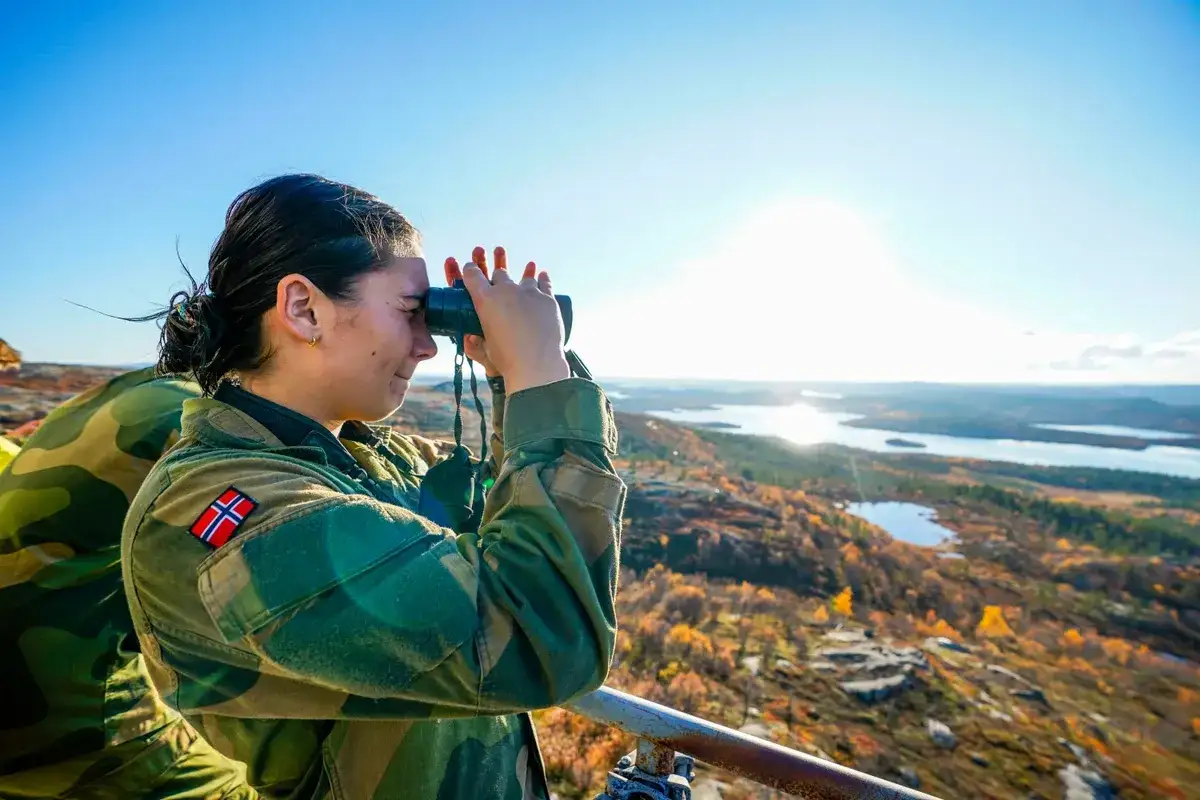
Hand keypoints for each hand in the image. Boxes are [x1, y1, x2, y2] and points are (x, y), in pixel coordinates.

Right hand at [458, 250, 568, 393]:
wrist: (536, 364)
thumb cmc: (508, 360)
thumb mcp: (486, 349)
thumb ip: (476, 342)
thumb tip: (470, 338)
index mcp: (485, 300)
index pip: (473, 275)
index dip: (470, 269)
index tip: (471, 268)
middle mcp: (506, 291)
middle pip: (500, 273)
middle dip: (498, 277)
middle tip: (500, 283)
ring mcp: (528, 292)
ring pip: (524, 278)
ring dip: (523, 278)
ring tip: (526, 277)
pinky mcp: (547, 299)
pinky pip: (544, 282)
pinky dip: (542, 278)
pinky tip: (542, 276)